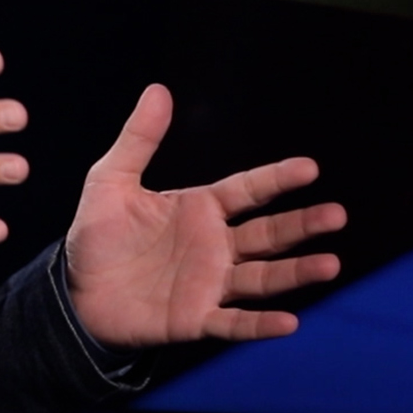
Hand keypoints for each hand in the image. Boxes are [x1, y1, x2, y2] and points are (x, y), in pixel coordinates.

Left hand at [65, 84, 346, 350]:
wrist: (75, 290)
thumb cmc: (99, 235)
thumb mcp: (111, 180)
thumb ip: (139, 139)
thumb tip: (158, 89)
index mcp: (200, 209)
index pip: (248, 190)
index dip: (277, 179)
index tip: (310, 168)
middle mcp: (215, 246)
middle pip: (268, 233)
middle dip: (302, 225)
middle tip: (336, 215)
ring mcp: (210, 284)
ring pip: (262, 278)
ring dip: (295, 273)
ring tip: (330, 264)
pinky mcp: (195, 319)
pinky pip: (233, 322)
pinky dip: (259, 324)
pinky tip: (289, 322)